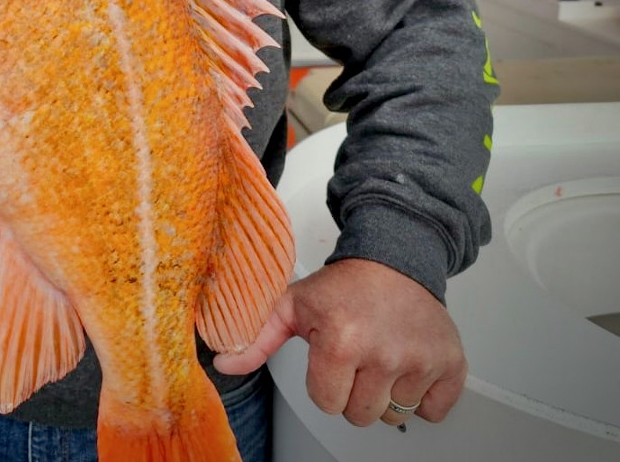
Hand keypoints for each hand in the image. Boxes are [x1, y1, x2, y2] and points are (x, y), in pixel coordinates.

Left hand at [213, 258, 467, 427]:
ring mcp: (420, 361)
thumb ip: (256, 337)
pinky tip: (408, 362)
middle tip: (357, 353)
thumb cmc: (343, 286)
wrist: (394, 258)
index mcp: (341, 341)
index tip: (331, 353)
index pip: (325, 403)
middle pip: (359, 415)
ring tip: (381, 352)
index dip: (324, 381)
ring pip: (393, 416)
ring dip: (386, 391)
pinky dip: (422, 395)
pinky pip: (432, 413)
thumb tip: (223, 362)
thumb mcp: (293, 304)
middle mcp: (383, 354)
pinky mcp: (451, 365)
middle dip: (354, 389)